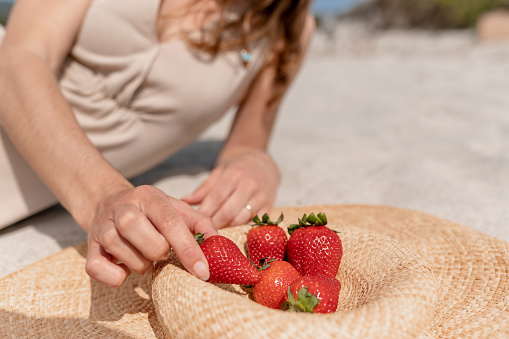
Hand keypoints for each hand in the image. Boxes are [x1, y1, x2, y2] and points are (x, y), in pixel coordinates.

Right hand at [85, 185, 217, 286]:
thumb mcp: (175, 208)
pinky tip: (125, 268)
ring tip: (144, 255)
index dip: (188, 249)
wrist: (108, 202)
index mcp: (149, 197)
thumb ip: (200, 223)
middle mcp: (124, 208)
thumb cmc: (150, 211)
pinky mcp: (89, 247)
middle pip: (149, 241)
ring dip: (142, 264)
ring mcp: (103, 227)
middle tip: (161, 252)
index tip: (202, 271)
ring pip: (126, 256)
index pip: (170, 222)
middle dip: (161, 253)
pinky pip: (98, 270)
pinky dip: (115, 276)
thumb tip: (218, 244)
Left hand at [183, 149, 279, 228]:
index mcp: (233, 175)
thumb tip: (184, 201)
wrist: (263, 161)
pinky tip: (234, 231)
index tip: (194, 222)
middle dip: (214, 224)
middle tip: (204, 231)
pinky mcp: (269, 205)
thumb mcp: (219, 172)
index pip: (216, 198)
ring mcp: (261, 196)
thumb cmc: (237, 168)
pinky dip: (244, 229)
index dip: (204, 212)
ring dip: (227, 228)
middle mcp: (249, 185)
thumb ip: (203, 189)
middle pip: (227, 212)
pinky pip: (255, 223)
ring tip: (217, 232)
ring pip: (241, 219)